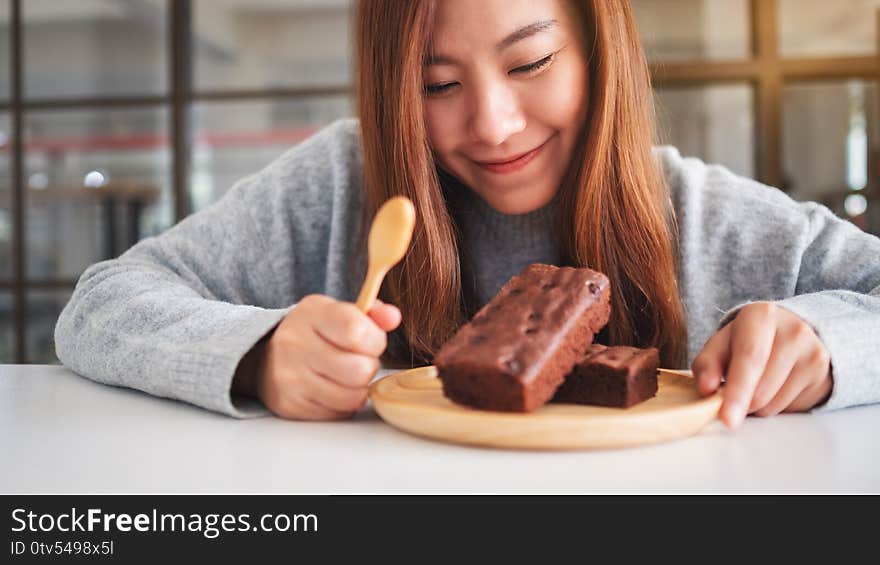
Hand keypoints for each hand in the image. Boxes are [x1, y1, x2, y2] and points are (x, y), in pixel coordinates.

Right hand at [241, 294, 400, 420]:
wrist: (266, 358)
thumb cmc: (314, 333)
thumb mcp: (339, 313)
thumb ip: (372, 314)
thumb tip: (393, 317)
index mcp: (311, 313)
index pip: (356, 331)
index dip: (375, 340)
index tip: (370, 340)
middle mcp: (295, 344)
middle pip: (359, 370)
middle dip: (368, 367)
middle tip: (358, 361)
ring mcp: (290, 378)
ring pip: (352, 397)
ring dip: (358, 389)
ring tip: (347, 376)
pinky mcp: (290, 406)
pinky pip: (337, 413)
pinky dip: (342, 404)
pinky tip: (332, 388)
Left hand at [691, 302, 832, 428]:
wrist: (790, 332)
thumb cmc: (746, 340)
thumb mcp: (721, 344)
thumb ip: (706, 364)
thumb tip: (706, 389)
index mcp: (762, 316)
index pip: (750, 358)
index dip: (737, 392)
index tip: (727, 419)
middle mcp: (794, 331)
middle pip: (761, 389)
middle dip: (741, 403)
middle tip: (732, 393)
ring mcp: (815, 354)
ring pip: (775, 405)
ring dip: (758, 406)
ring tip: (758, 382)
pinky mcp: (825, 377)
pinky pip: (792, 410)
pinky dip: (776, 406)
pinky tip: (777, 386)